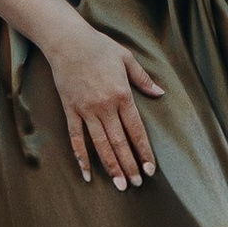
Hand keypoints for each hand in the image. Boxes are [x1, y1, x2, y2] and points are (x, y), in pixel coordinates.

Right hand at [46, 16, 163, 189]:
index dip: (144, 152)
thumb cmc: (99, 47)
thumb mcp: (127, 58)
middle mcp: (104, 107)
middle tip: (136, 184)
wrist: (67, 41)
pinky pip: (76, 138)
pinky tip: (88, 173)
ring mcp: (86, 110)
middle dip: (129, 165)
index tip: (150, 169)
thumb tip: (160, 93)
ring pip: (100, 145)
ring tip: (119, 185)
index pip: (136, 130)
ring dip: (111, 166)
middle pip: (120, 143)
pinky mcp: (70, 111)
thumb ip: (143, 79)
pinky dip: (82, 157)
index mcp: (122, 95)